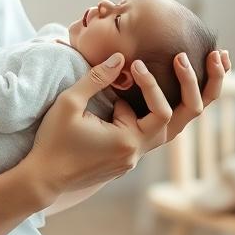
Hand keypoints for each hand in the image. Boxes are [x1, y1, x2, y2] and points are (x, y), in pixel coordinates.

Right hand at [21, 48, 230, 200]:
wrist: (43, 177)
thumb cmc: (53, 140)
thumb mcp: (69, 103)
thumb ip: (97, 78)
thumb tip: (121, 57)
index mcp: (128, 142)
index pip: (160, 109)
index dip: (152, 82)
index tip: (134, 64)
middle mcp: (137, 152)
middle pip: (180, 120)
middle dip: (190, 88)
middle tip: (189, 59)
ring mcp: (133, 157)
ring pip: (168, 126)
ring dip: (177, 98)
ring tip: (191, 69)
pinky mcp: (125, 156)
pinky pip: (150, 130)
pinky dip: (156, 109)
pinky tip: (156, 88)